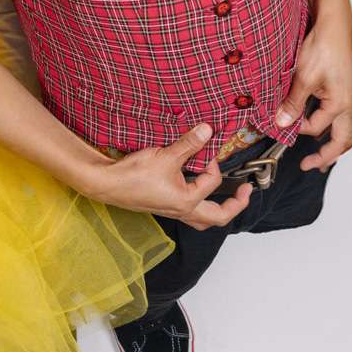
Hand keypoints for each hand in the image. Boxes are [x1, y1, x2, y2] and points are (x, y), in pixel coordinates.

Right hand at [90, 123, 254, 229]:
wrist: (106, 184)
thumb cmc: (133, 176)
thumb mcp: (165, 156)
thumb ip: (188, 144)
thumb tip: (207, 131)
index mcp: (187, 201)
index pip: (211, 181)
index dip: (212, 162)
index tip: (205, 146)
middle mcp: (182, 210)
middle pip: (218, 217)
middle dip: (236, 205)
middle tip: (246, 192)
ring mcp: (172, 211)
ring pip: (203, 220)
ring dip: (217, 211)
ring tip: (226, 200)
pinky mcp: (163, 206)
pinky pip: (188, 213)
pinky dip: (198, 206)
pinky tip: (194, 192)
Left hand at [274, 14, 351, 171]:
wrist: (334, 27)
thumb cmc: (323, 49)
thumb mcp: (303, 77)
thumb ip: (293, 103)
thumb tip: (281, 123)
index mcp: (342, 105)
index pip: (316, 128)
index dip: (297, 130)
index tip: (280, 129)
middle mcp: (351, 105)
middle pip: (345, 141)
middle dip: (328, 155)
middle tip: (312, 165)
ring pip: (349, 131)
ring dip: (337, 145)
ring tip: (324, 156)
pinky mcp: (348, 92)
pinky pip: (347, 119)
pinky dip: (338, 129)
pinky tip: (328, 128)